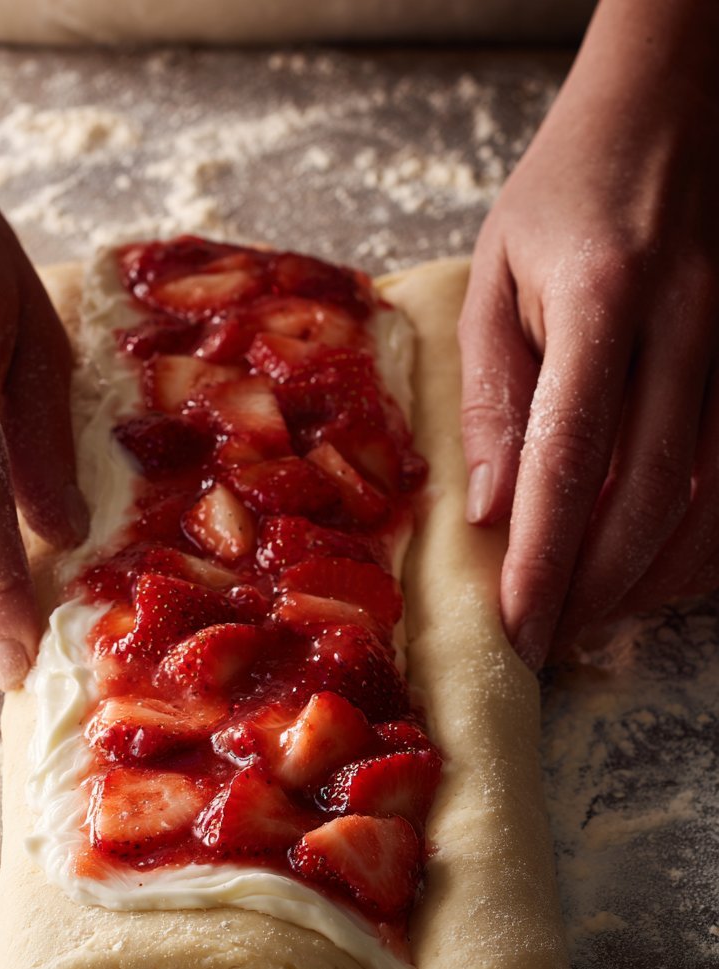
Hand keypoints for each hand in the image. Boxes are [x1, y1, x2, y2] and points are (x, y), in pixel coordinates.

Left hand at [458, 0, 718, 667]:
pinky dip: (706, 542)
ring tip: (595, 616)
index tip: (518, 627)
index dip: (544, 558)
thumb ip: (495, 396)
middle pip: (652, 496)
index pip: (570, 459)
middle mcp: (691, 324)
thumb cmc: (567, 194)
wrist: (672, 109)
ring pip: (713, 499)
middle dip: (597, 588)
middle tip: (550, 638)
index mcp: (604, 296)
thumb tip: (493, 512)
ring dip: (654, 578)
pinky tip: (661, 571)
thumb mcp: (497, 278)